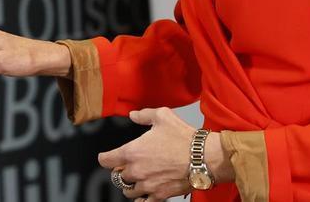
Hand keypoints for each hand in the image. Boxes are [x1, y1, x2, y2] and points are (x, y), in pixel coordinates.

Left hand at [97, 108, 231, 200]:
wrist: (204, 157)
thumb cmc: (183, 138)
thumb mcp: (162, 116)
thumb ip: (144, 115)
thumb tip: (133, 115)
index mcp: (132, 152)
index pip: (106, 160)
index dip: (105, 157)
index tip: (107, 157)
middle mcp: (137, 171)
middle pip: (117, 176)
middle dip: (121, 170)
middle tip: (129, 166)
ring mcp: (148, 185)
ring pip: (128, 191)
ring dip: (130, 185)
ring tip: (137, 179)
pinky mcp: (160, 195)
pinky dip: (142, 198)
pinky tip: (145, 193)